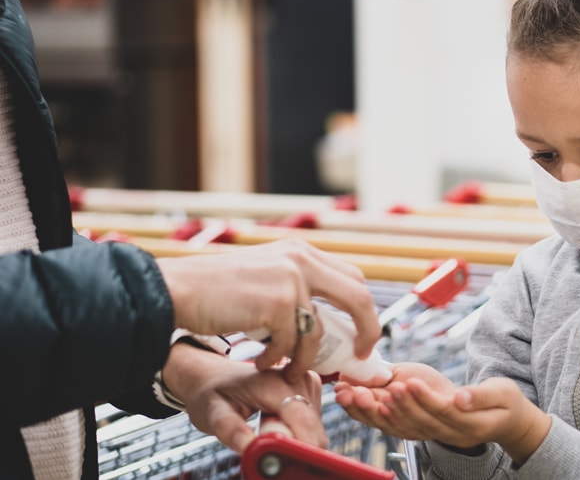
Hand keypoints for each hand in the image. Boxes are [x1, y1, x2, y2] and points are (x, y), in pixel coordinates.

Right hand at [156, 239, 380, 370]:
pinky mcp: (277, 301)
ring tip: (284, 367)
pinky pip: (291, 344)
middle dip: (366, 331)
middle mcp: (301, 258)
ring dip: (303, 358)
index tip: (363, 338)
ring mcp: (291, 278)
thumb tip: (327, 326)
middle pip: (358, 297)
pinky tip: (258, 359)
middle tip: (357, 358)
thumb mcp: (265, 280)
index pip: (353, 279)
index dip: (365, 311)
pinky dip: (276, 359)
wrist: (175, 291)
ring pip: (318, 331)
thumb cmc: (214, 292)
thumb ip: (296, 291)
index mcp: (301, 252)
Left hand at [161, 342, 326, 453]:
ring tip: (265, 432)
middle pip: (313, 430)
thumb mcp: (212, 412)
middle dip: (294, 451)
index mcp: (274, 382)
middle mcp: (298, 379)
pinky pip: (314, 427)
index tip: (284, 467)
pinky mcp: (312, 390)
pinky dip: (298, 435)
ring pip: (315, 432)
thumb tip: (249, 447)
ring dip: (295, 443)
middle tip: (264, 455)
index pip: (302, 421)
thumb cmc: (214, 393)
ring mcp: (308, 383)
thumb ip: (230, 429)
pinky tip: (276, 426)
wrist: (218, 375)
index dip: (299, 448)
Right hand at [335, 362, 456, 432]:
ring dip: (396, 403)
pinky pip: (433, 409)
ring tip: (388, 387)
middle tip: (357, 393)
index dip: (351, 405)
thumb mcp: (396, 378)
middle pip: (380, 421)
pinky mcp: (445, 415)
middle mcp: (401, 425)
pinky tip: (410, 385)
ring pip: (405, 419)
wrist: (462, 397)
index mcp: (386, 417)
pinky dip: (421, 398)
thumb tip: (348, 374)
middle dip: (367, 407)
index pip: (363, 414)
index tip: (341, 392)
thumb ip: (376, 380)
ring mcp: (422, 425)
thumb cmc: (426, 387)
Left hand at [335, 363, 550, 464]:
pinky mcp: (427, 431)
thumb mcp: (503, 394)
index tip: (407, 383)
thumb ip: (481, 395)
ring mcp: (437, 435)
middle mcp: (450, 434)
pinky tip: (363, 403)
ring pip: (404, 427)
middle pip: (418, 422)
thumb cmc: (506, 404)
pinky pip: (400, 428)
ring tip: (362, 395)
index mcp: (471, 425)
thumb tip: (461, 397)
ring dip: (380, 412)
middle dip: (396, 405)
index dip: (424, 399)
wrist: (506, 422)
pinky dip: (379, 417)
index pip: (443, 412)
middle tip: (376, 388)